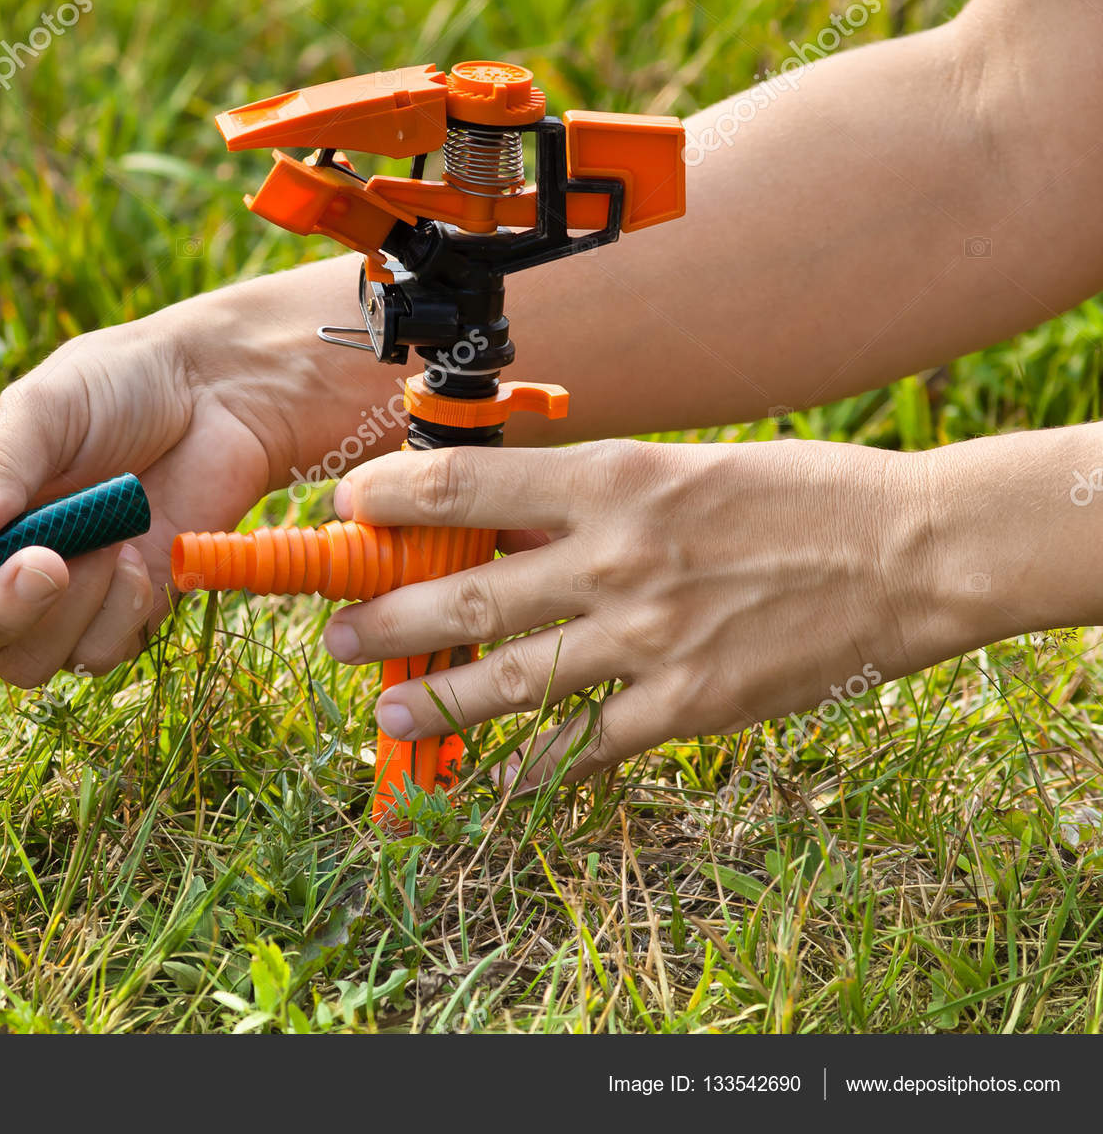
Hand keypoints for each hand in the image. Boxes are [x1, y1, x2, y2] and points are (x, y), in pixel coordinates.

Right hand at [0, 266, 379, 684]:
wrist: (216, 400)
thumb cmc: (117, 387)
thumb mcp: (45, 411)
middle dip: (6, 610)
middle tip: (50, 563)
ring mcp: (47, 599)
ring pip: (27, 662)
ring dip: (72, 611)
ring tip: (110, 540)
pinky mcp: (109, 618)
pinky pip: (96, 657)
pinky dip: (121, 615)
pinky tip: (141, 558)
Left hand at [321, 439, 972, 790]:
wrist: (909, 552)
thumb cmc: (797, 495)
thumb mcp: (680, 470)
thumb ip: (588, 504)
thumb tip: (503, 529)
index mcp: (614, 480)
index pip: (466, 484)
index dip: (391, 499)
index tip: (350, 512)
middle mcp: (617, 558)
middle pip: (467, 593)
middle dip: (387, 618)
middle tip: (338, 635)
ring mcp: (648, 638)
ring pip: (511, 679)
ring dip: (438, 699)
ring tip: (387, 711)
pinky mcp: (686, 704)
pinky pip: (586, 745)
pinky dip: (536, 766)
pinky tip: (499, 778)